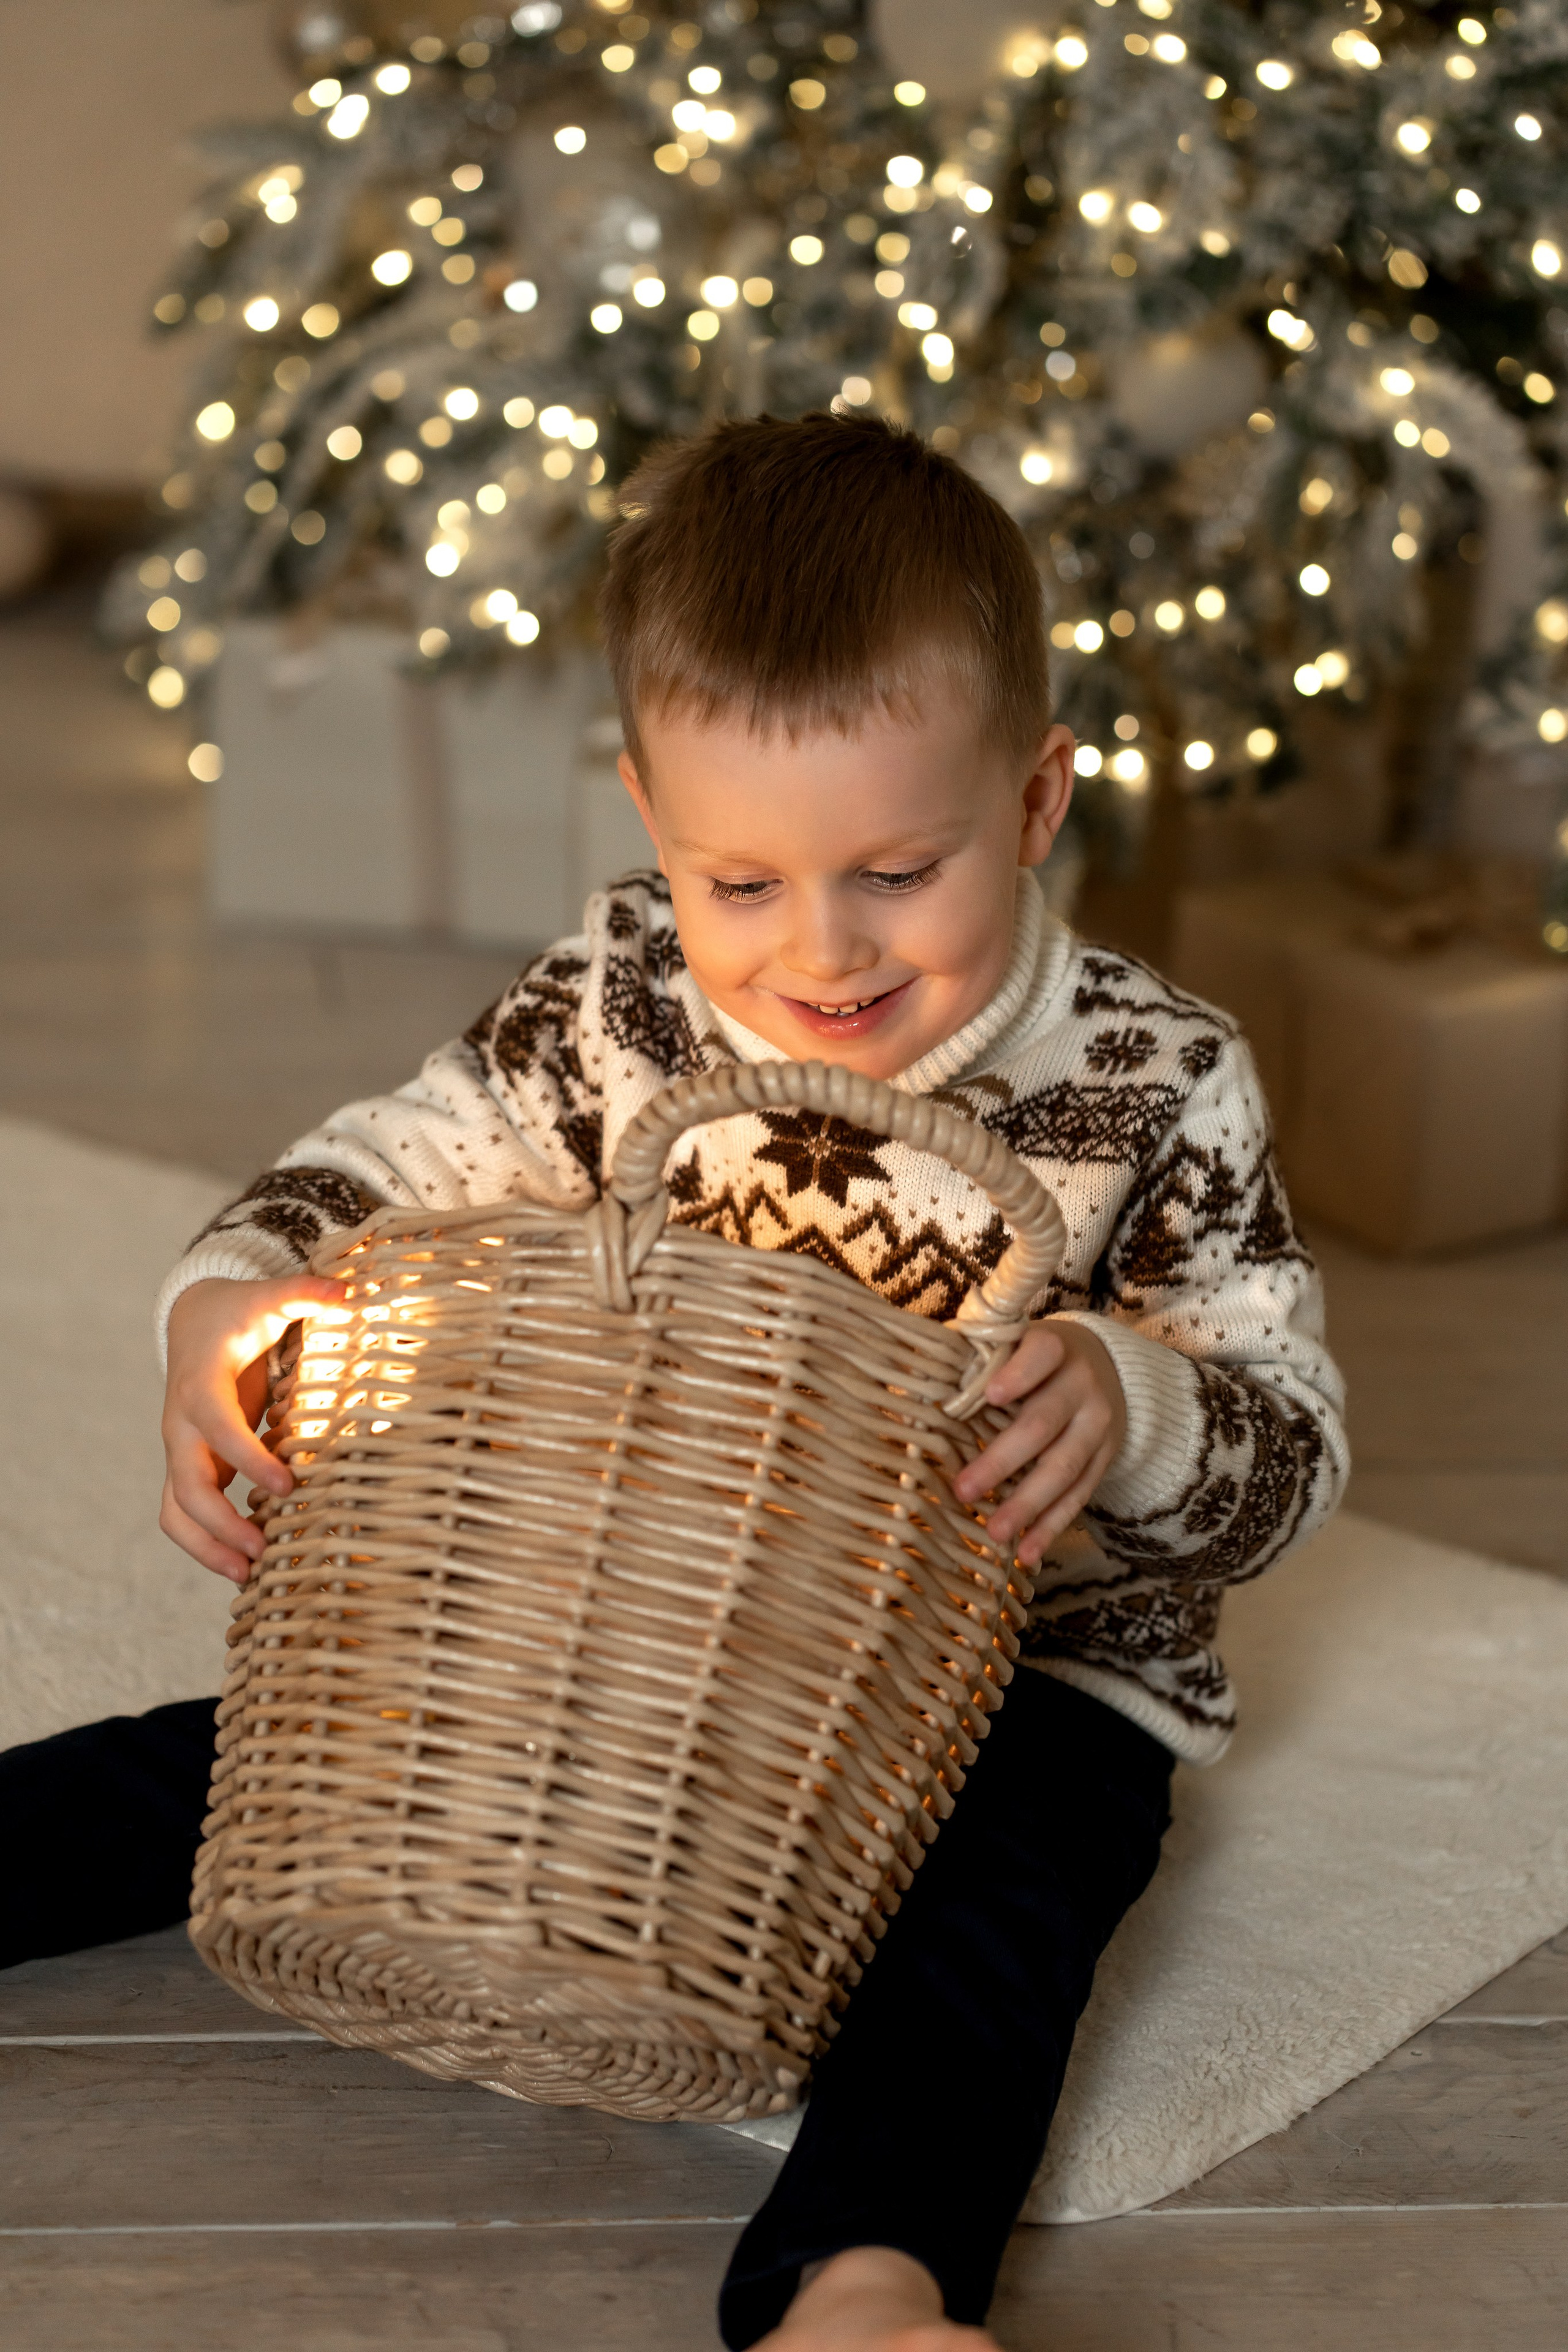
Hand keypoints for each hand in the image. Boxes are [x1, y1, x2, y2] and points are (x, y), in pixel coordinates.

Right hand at [160, 1274, 346, 1583]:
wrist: (195, 1321)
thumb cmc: (239, 1313)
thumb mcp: (270, 1297)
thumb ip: (305, 1293)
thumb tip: (347, 1292)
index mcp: (200, 1386)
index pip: (218, 1429)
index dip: (247, 1458)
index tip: (286, 1485)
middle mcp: (181, 1425)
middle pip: (188, 1485)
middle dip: (221, 1524)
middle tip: (264, 1551)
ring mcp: (181, 1451)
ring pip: (176, 1511)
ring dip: (207, 1547)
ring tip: (249, 1576)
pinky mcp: (189, 1467)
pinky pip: (184, 1515)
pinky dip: (206, 1544)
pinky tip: (245, 1565)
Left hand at [951, 1318, 1126, 1567]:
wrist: (1106, 1366)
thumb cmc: (1032, 1357)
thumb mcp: (1011, 1342)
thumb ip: (970, 1358)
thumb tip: (906, 1382)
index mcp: (1055, 1347)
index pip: (1041, 1355)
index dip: (1019, 1374)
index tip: (991, 1395)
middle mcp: (1082, 1385)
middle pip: (1043, 1424)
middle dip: (1003, 1460)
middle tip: (964, 1491)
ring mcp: (1097, 1425)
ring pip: (1064, 1468)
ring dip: (1028, 1504)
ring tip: (994, 1532)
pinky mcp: (1105, 1459)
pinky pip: (1079, 1496)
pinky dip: (1052, 1527)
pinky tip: (1027, 1553)